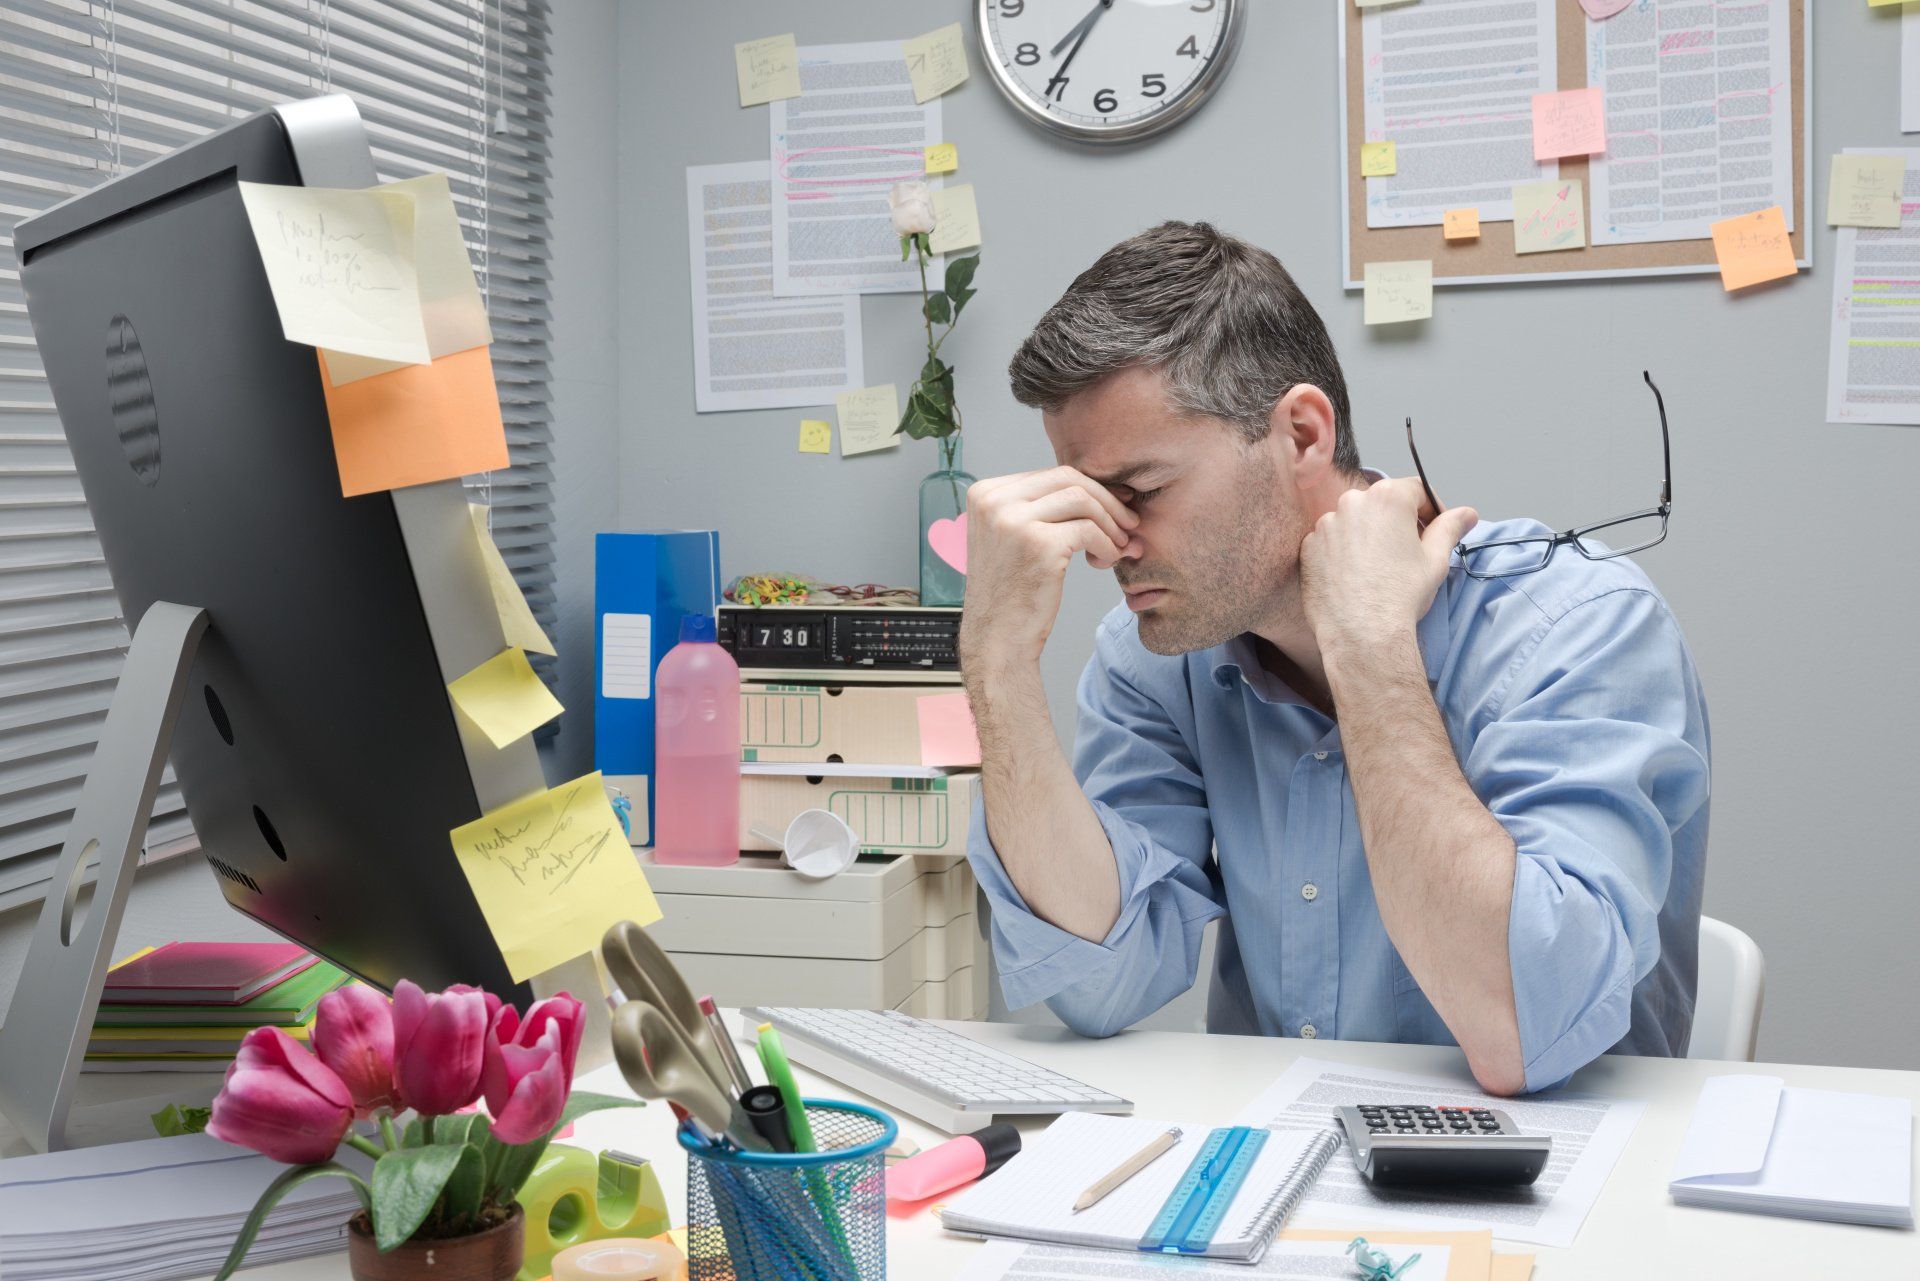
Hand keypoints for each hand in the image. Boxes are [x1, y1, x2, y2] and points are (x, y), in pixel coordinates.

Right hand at [959, 467, 1138, 675]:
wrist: (997, 640)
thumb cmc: (1011, 592)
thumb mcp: (1013, 538)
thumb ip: (1041, 508)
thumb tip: (1099, 485)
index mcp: (984, 494)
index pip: (1049, 475)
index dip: (1090, 489)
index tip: (1114, 509)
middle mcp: (993, 501)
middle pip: (1068, 478)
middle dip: (1106, 500)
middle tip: (1129, 524)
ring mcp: (1013, 520)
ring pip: (1082, 498)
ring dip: (1110, 522)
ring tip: (1119, 546)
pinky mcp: (1038, 543)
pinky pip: (1089, 529)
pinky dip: (1107, 544)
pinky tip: (1106, 561)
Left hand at [1299, 478, 1477, 657]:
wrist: (1361, 633)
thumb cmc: (1400, 596)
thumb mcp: (1436, 559)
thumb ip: (1449, 528)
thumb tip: (1466, 514)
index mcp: (1388, 497)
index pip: (1416, 490)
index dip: (1431, 509)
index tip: (1436, 527)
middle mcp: (1352, 502)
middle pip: (1382, 504)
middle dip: (1398, 522)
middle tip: (1410, 552)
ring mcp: (1326, 525)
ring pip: (1355, 522)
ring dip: (1369, 536)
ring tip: (1380, 568)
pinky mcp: (1308, 547)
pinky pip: (1331, 541)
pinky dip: (1343, 552)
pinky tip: (1356, 576)